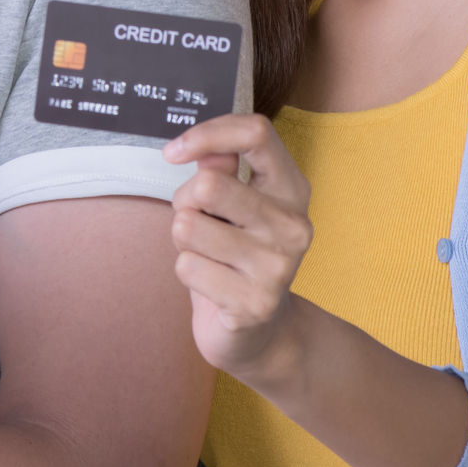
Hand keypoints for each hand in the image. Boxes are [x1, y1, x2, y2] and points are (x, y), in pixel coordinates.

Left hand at [161, 113, 316, 384]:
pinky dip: (187, 273)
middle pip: (208, 184)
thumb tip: (201, 150)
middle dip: (184, 203)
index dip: (207, 134)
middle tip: (199, 224)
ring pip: (188, 225)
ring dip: (183, 241)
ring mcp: (277, 266)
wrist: (260, 333)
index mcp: (291, 190)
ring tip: (208, 256)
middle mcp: (293, 225)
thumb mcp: (232, 206)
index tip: (174, 152)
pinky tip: (212, 285)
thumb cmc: (237, 256)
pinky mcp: (254, 304)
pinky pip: (186, 266)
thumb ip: (220, 170)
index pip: (256, 133)